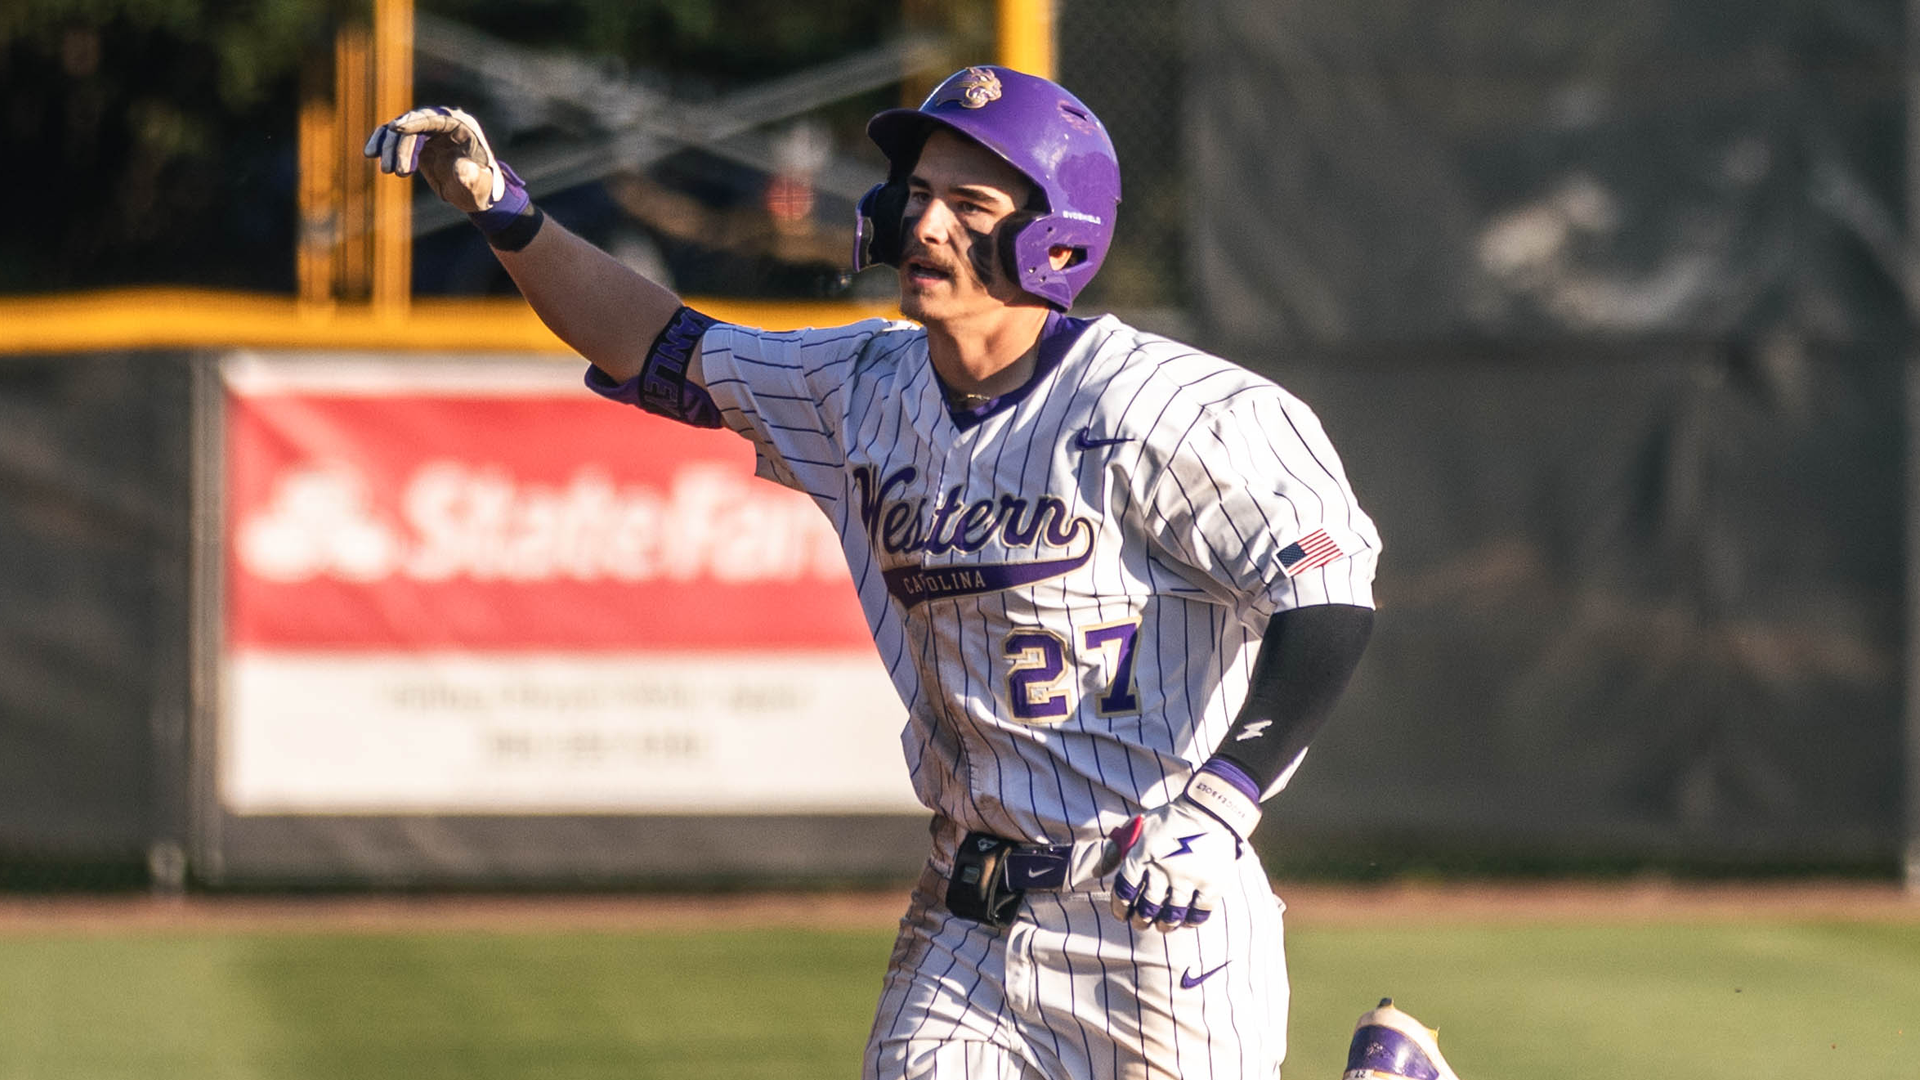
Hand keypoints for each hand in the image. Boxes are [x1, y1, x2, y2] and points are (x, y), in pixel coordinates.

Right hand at [363, 106, 509, 213]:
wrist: (477, 191)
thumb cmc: (483, 187)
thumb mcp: (480, 186)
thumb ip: (471, 177)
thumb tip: (460, 168)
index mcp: (463, 127)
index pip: (436, 119)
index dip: (416, 122)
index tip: (396, 128)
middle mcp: (445, 122)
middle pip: (415, 124)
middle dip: (400, 145)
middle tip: (395, 172)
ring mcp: (430, 129)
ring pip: (402, 130)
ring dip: (389, 148)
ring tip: (387, 171)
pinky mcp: (418, 139)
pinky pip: (396, 137)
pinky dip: (383, 143)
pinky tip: (371, 154)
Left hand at [1103, 769, 1260, 931]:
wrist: (1212, 808)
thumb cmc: (1172, 818)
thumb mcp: (1140, 826)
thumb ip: (1119, 847)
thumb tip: (1099, 870)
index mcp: (1142, 854)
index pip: (1125, 889)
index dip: (1121, 906)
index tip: (1122, 914)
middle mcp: (1163, 869)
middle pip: (1148, 906)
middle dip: (1142, 919)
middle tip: (1142, 922)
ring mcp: (1188, 877)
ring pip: (1172, 914)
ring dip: (1165, 924)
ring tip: (1163, 926)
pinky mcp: (1212, 883)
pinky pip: (1199, 911)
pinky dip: (1192, 920)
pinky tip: (1187, 921)